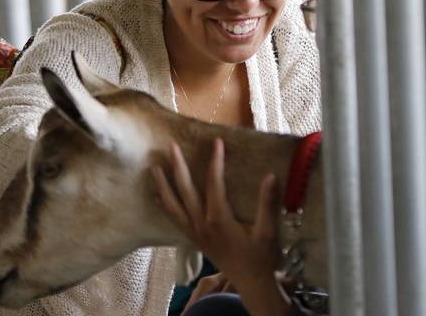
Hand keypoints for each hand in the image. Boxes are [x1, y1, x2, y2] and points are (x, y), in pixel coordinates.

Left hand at [151, 139, 290, 315]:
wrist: (251, 283)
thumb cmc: (261, 257)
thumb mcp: (269, 231)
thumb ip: (268, 204)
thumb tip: (270, 176)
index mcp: (219, 219)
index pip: (213, 183)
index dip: (215, 161)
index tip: (216, 142)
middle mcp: (202, 224)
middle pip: (185, 191)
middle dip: (178, 167)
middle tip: (171, 146)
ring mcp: (195, 233)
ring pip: (173, 206)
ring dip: (163, 185)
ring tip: (154, 167)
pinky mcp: (194, 240)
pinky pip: (173, 220)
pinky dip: (164, 206)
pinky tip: (156, 196)